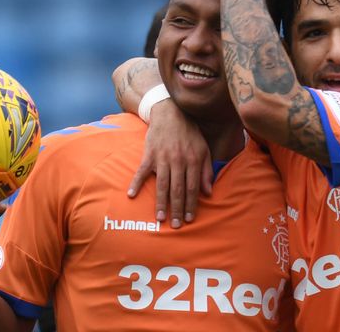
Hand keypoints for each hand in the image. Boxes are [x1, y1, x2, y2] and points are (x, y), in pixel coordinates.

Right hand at [127, 100, 212, 227]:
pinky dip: (136, 183)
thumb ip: (207, 171)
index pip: (192, 187)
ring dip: (161, 203)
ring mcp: (162, 158)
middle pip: (178, 189)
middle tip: (175, 225)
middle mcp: (178, 160)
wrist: (170, 113)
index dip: (191, 204)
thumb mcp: (204, 149)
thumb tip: (208, 192)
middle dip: (177, 209)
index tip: (189, 219)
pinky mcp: (149, 154)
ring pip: (162, 184)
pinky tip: (131, 195)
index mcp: (193, 160)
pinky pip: (141, 171)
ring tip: (160, 218)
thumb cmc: (189, 133)